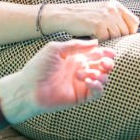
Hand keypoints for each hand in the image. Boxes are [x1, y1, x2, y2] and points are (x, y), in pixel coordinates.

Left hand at [0, 40, 114, 122]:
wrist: (29, 89)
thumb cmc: (38, 67)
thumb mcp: (55, 49)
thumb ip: (75, 45)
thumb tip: (95, 42)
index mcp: (75, 58)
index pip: (96, 54)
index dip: (105, 53)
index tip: (110, 52)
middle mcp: (81, 70)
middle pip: (103, 66)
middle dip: (107, 63)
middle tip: (104, 63)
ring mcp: (81, 84)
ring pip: (103, 79)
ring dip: (99, 74)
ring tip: (82, 74)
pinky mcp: (81, 97)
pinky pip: (98, 92)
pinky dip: (98, 86)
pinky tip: (88, 82)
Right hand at [44, 0, 139, 40]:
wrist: (66, 15)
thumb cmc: (84, 16)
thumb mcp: (103, 11)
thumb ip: (117, 18)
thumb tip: (132, 32)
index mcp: (116, 5)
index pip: (134, 22)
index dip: (130, 32)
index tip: (122, 36)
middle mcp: (113, 9)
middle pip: (126, 32)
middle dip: (117, 38)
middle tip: (105, 36)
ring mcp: (106, 16)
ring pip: (116, 37)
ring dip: (107, 39)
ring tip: (97, 34)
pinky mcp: (99, 25)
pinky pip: (106, 39)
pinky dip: (99, 40)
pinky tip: (92, 35)